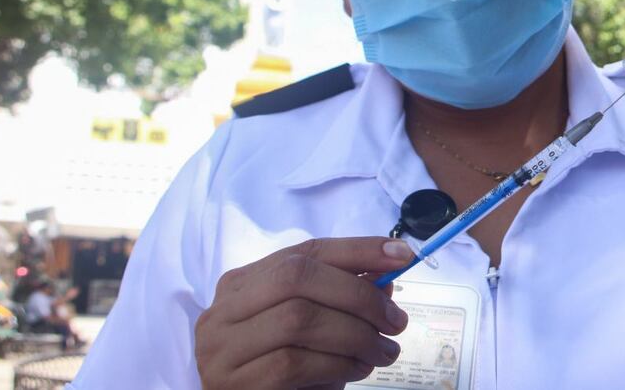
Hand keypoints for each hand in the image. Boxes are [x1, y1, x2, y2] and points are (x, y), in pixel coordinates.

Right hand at [195, 237, 414, 389]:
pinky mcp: (235, 383)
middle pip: (298, 277)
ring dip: (356, 335)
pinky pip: (294, 363)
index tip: (401, 255)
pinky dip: (338, 363)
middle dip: (358, 294)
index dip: (357, 249)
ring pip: (299, 319)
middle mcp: (225, 309)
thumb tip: (386, 276)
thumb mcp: (310, 326)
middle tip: (395, 321)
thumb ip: (340, 297)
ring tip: (384, 351)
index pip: (304, 251)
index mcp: (243, 284)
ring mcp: (223, 347)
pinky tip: (359, 369)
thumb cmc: (281, 369)